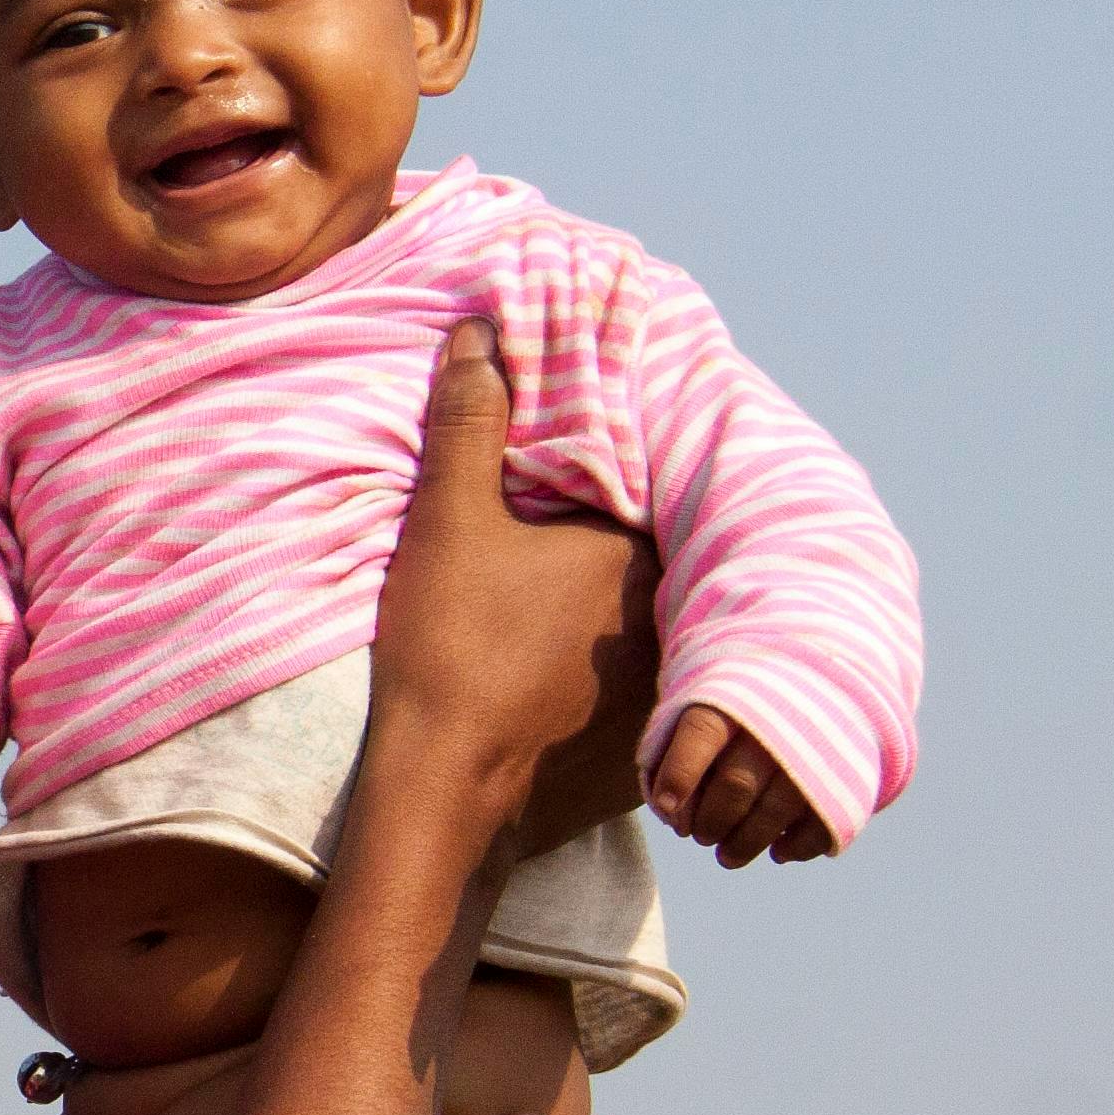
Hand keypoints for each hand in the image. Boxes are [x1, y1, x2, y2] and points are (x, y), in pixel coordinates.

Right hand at [368, 326, 662, 867]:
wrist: (447, 780)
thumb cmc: (452, 645)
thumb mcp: (450, 521)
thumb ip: (470, 424)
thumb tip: (477, 334)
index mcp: (639, 550)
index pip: (646, 476)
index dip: (611, 453)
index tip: (575, 438)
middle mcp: (666, 610)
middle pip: (649, 541)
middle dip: (615, 519)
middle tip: (565, 496)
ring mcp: (657, 673)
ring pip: (644, 606)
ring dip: (613, 589)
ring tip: (564, 566)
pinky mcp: (634, 723)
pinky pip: (634, 663)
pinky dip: (608, 646)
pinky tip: (561, 642)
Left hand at [647, 705, 832, 865]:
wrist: (821, 677)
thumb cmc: (739, 705)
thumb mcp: (700, 705)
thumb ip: (671, 749)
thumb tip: (668, 808)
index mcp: (734, 696)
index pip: (701, 733)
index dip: (679, 773)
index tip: (666, 806)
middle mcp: (777, 720)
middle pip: (736, 784)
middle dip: (711, 821)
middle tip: (701, 836)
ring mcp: (816, 748)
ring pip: (776, 811)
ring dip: (746, 844)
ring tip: (726, 856)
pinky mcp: (846, 775)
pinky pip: (821, 822)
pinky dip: (797, 846)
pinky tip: (777, 851)